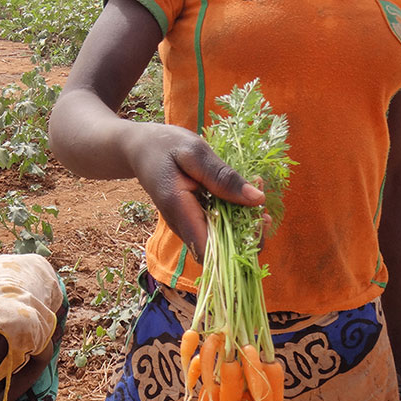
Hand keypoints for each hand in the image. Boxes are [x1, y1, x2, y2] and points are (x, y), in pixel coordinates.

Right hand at [127, 122, 263, 258]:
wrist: (139, 147)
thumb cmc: (164, 146)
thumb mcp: (195, 152)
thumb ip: (222, 177)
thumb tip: (257, 199)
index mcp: (181, 213)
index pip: (213, 254)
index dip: (241, 247)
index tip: (258, 220)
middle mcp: (183, 228)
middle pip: (221, 253)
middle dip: (249, 233)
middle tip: (261, 202)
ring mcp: (187, 226)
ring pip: (222, 241)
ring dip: (245, 222)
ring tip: (256, 188)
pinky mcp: (193, 220)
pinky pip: (218, 227)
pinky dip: (235, 213)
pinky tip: (242, 190)